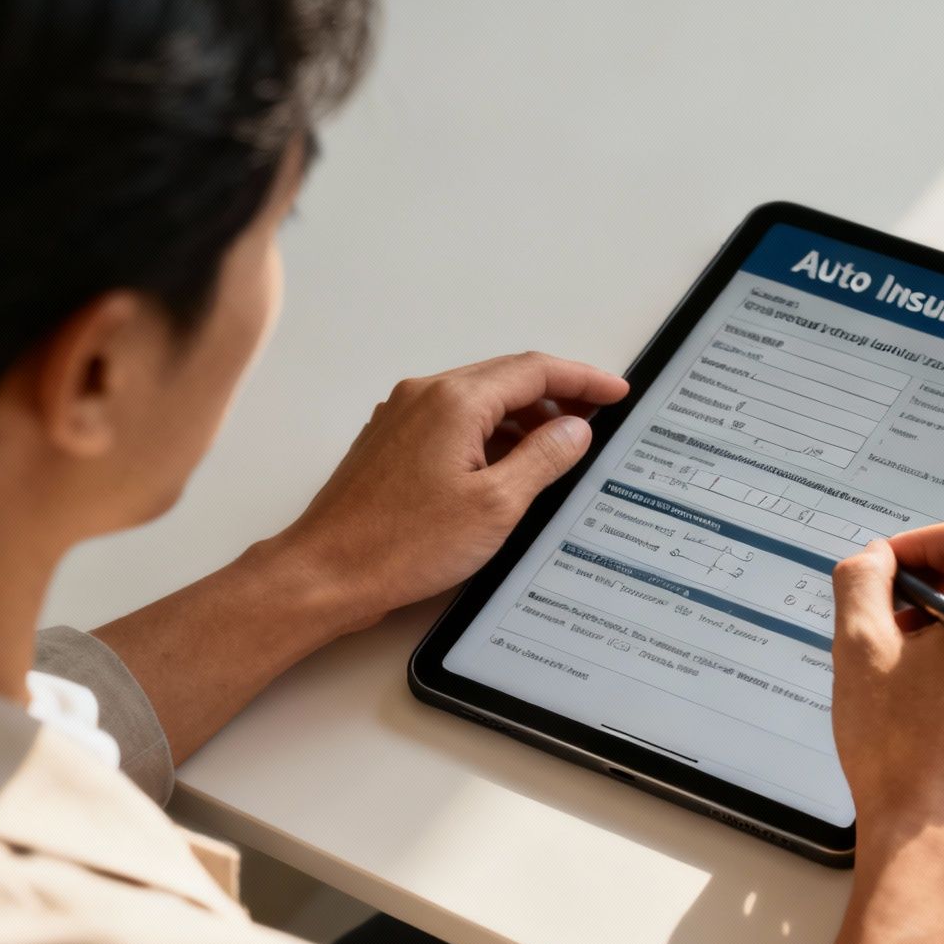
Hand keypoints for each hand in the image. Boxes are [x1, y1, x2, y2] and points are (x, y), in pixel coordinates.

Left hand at [272, 352, 627, 631]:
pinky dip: (491, 433)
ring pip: (480, 401)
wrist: (326, 573)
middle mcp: (425, 396)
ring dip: (524, 417)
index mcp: (455, 401)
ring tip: (561, 448)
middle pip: (507, 378)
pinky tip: (509, 465)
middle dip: (558, 395)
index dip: (584, 379)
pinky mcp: (392, 442)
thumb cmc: (401, 545)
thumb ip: (544, 457)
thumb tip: (576, 428)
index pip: (535, 371)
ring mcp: (403, 416)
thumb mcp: (497, 506)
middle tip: (599, 416)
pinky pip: (454, 422)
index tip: (617, 392)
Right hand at [785, 520, 943, 943]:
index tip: (883, 572)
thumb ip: (861, 580)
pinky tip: (927, 697)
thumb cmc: (902, 756)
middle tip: (882, 625)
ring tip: (901, 668)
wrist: (935, 840)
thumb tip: (873, 559)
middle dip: (927, 589)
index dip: (914, 544)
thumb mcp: (859, 650)